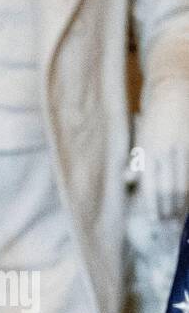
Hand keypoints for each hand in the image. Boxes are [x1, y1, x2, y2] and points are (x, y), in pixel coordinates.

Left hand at [138, 81, 188, 222]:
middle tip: (170, 222)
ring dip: (182, 201)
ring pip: (184, 181)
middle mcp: (166, 152)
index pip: (152, 188)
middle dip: (170, 208)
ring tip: (180, 214)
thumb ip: (137, 161)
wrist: (172, 89)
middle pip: (170, 189)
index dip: (155, 206)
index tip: (157, 219)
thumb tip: (129, 180)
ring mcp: (182, 147)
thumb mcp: (141, 139)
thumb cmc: (154, 119)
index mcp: (148, 153)